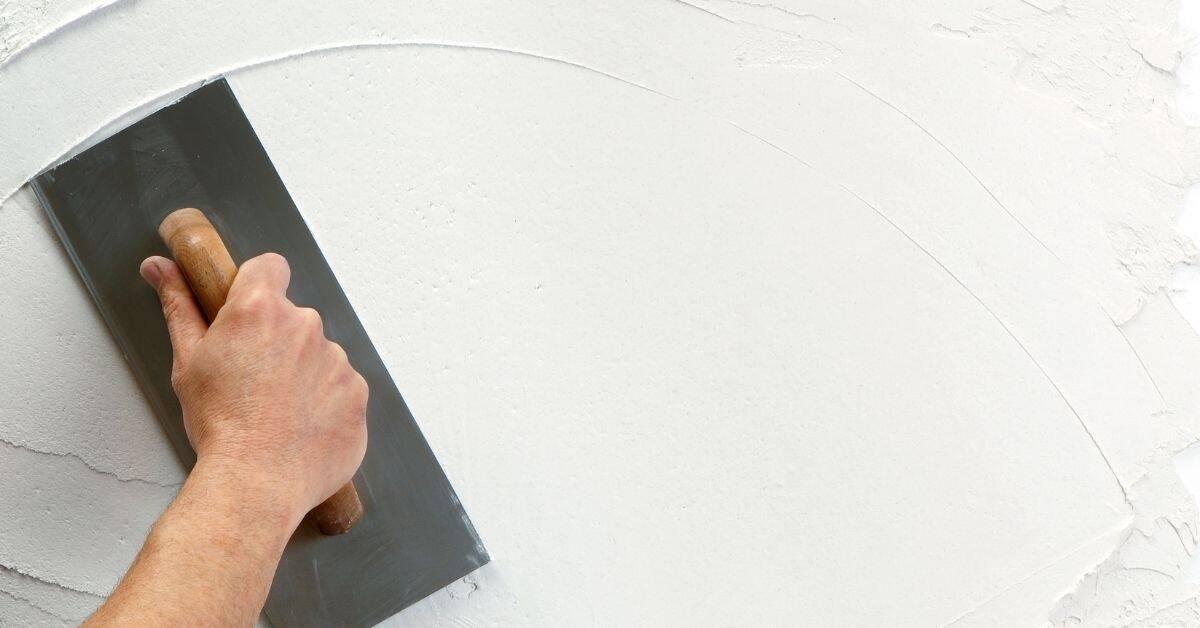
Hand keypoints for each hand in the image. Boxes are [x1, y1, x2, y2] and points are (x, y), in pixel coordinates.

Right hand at [139, 252, 367, 523]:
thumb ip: (180, 306)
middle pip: (294, 318)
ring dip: (303, 374)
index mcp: (260, 309)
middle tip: (253, 381)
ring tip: (277, 412)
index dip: (258, 284)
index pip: (270, 267)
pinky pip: (342, 388)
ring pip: (319, 355)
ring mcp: (337, 359)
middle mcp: (305, 325)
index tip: (249, 310)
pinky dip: (326, 403)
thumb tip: (160, 267)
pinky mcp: (358, 393)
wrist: (256, 482)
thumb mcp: (188, 361)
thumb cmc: (219, 425)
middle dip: (277, 341)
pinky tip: (301, 427)